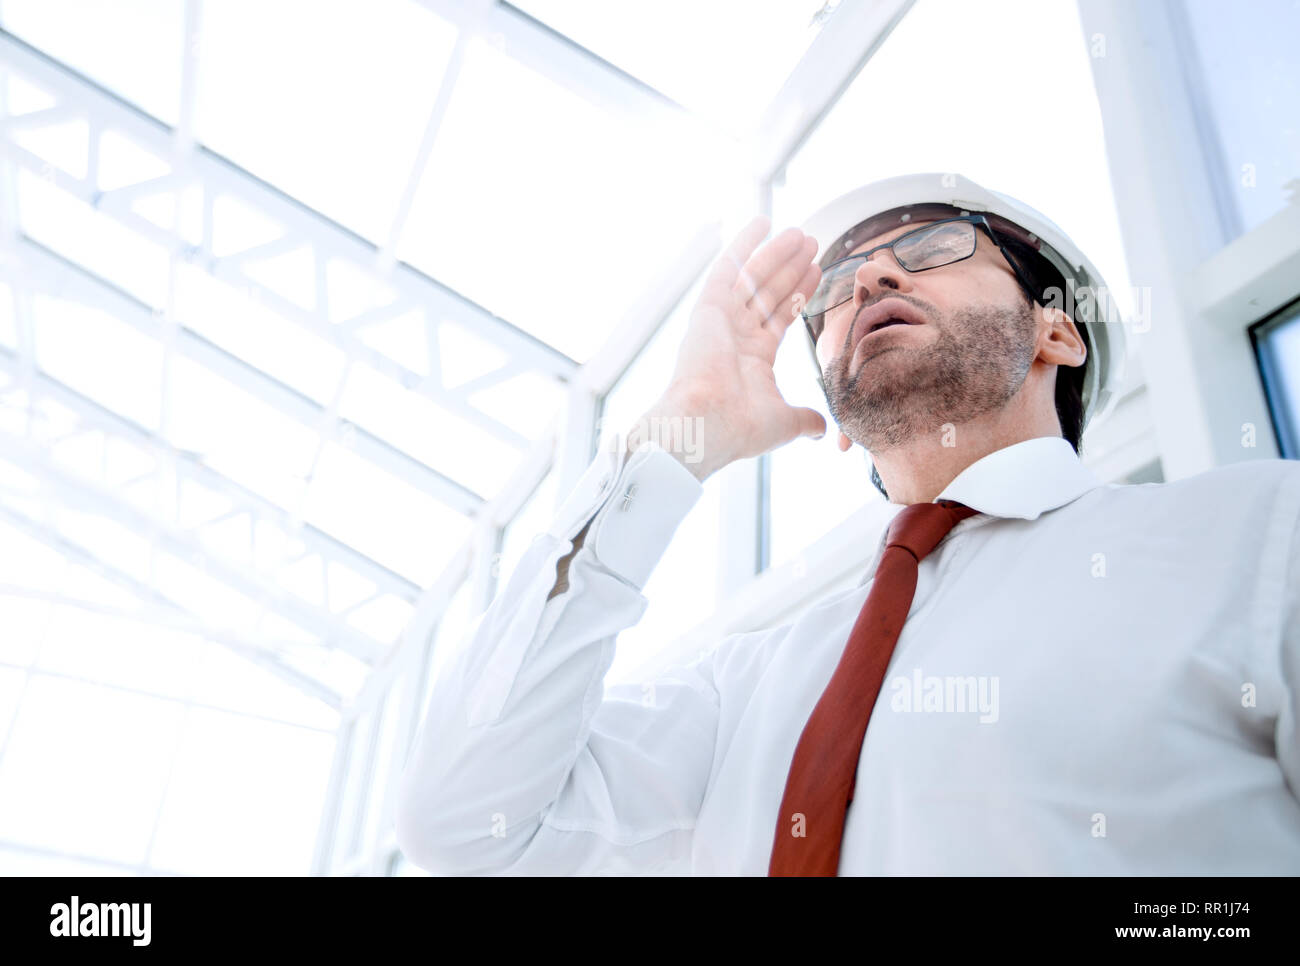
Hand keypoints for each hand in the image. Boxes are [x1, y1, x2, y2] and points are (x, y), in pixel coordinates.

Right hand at [630, 215, 826, 481]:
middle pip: (769, 292)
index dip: (799, 293)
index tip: (817, 271)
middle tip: (811, 243)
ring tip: (802, 233)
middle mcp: (736, 335)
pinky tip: (762, 221)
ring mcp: (722, 320)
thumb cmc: (738, 428)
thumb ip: (804, 418)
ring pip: (754, 277)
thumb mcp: (783, 422)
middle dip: (791, 268)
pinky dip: (744, 244)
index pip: (780, 316)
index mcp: (752, 358)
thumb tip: (824, 430)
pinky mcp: (709, 308)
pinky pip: (728, 267)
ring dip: (777, 253)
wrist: (706, 426)